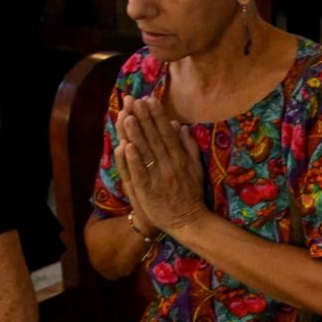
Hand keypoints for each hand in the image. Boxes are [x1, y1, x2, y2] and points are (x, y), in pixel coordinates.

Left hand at [113, 95, 207, 234]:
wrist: (189, 221)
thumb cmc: (191, 194)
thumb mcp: (196, 168)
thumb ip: (188, 147)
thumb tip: (180, 126)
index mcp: (180, 158)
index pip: (166, 133)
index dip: (157, 116)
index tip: (149, 100)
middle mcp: (169, 165)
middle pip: (154, 139)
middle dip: (144, 119)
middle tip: (134, 101)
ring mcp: (158, 178)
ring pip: (145, 153)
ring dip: (135, 135)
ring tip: (127, 117)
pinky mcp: (147, 191)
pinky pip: (139, 173)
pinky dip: (133, 160)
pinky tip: (126, 147)